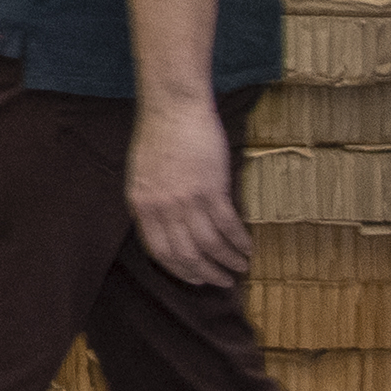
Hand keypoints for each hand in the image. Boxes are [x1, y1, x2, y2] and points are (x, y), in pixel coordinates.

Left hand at [125, 92, 249, 290]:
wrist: (172, 107)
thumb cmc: (158, 136)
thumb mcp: (142, 175)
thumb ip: (152, 203)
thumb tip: (167, 229)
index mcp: (141, 205)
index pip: (160, 252)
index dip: (181, 270)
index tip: (197, 278)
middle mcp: (162, 208)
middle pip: (187, 255)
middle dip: (207, 273)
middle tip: (222, 282)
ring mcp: (187, 200)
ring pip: (210, 245)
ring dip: (228, 261)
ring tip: (241, 268)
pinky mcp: (211, 189)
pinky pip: (228, 226)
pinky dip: (239, 241)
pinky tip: (248, 248)